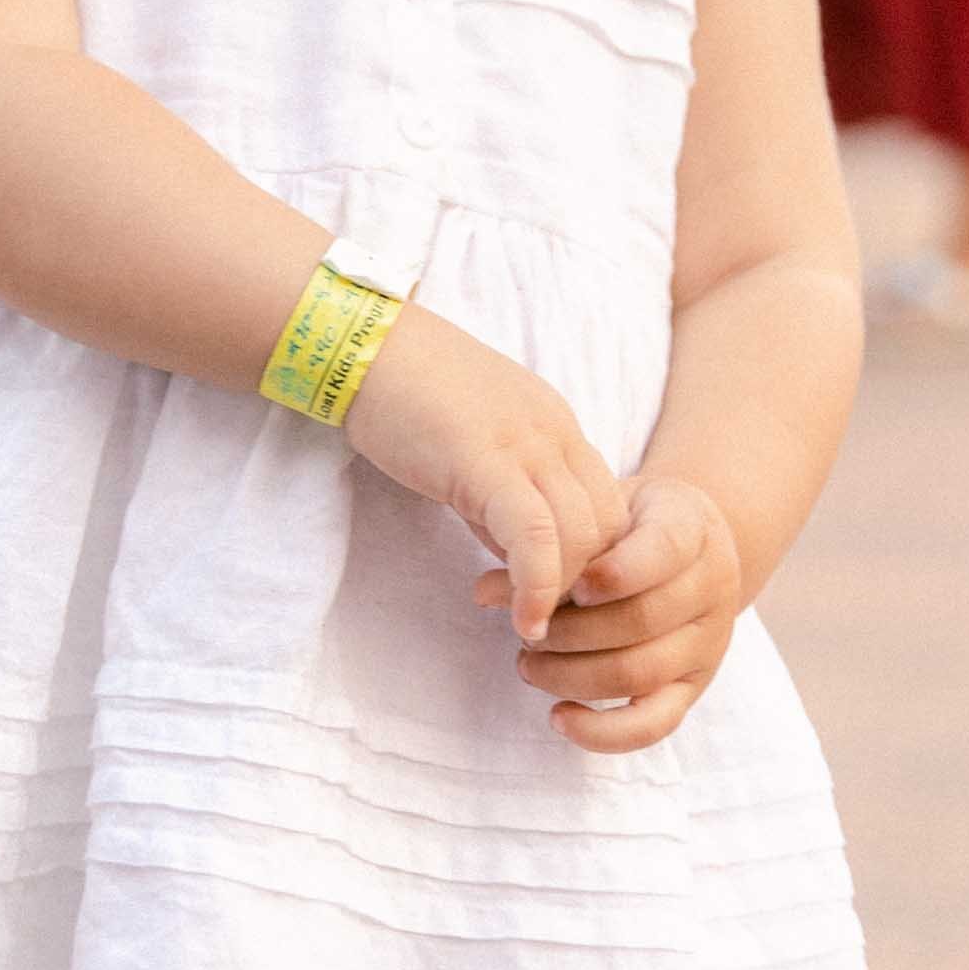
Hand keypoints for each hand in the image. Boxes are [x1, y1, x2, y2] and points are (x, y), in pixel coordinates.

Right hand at [343, 305, 629, 641]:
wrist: (360, 347)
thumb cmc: (404, 399)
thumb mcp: (474, 451)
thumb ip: (503, 501)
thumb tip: (516, 560)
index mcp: (556, 428)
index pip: (608, 508)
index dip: (591, 562)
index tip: (552, 594)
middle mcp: (555, 433)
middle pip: (607, 527)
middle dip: (583, 584)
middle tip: (540, 614)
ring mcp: (526, 443)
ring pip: (582, 536)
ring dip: (561, 593)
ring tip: (527, 622)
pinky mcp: (485, 460)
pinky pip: (536, 535)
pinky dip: (538, 586)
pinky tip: (525, 619)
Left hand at [474, 472, 743, 753]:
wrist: (694, 548)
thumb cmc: (631, 527)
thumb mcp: (602, 513)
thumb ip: (553, 544)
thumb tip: (484, 590)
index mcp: (692, 531)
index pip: (661, 550)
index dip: (610, 572)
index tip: (565, 582)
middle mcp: (711, 590)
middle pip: (640, 621)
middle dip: (569, 631)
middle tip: (523, 630)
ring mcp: (706, 645)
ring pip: (640, 673)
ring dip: (571, 675)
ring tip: (527, 664)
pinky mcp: (692, 688)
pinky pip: (653, 725)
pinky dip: (602, 731)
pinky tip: (559, 716)